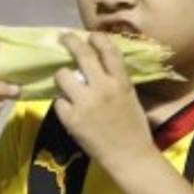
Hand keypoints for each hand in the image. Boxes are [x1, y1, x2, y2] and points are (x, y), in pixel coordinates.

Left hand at [53, 32, 155, 171]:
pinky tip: (70, 109)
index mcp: (121, 82)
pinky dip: (62, 104)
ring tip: (66, 83)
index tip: (90, 36)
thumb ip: (115, 80)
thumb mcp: (130, 97)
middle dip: (70, 42)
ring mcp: (85, 103)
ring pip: (63, 76)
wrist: (129, 157)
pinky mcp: (71, 119)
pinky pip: (59, 101)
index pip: (108, 50)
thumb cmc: (134, 129)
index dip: (97, 38)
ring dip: (63, 77)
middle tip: (64, 38)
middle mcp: (103, 88)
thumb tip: (98, 67)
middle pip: (82, 55)